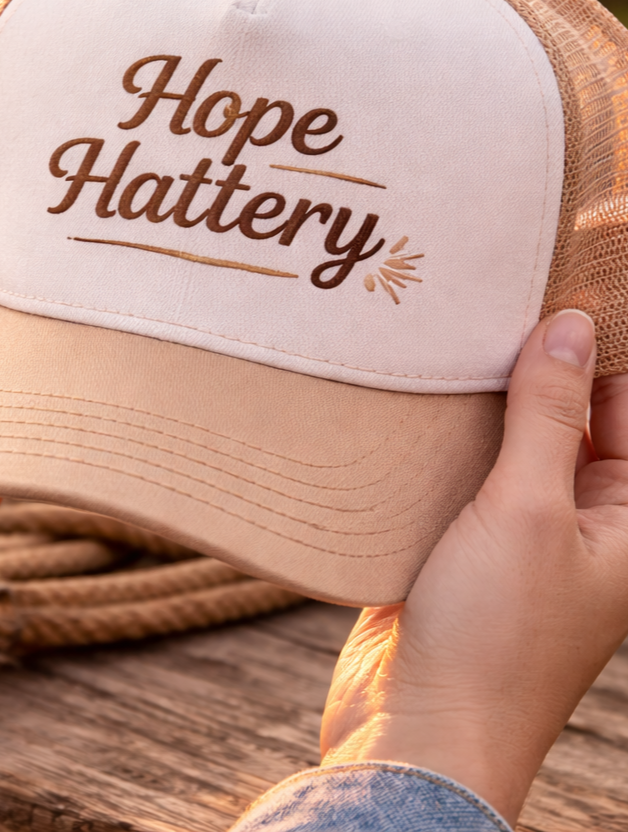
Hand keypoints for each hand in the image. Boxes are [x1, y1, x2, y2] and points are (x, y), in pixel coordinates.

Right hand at [321, 309, 627, 825]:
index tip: (561, 286)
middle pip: (570, 420)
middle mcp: (580, 524)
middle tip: (492, 301)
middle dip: (535, 367)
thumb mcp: (531, 509)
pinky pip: (463, 474)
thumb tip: (570, 326)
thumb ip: (552, 416)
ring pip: (509, 443)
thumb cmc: (494, 637)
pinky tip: (413, 400)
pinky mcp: (460, 545)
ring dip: (482, 401)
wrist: (416, 733)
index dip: (599, 349)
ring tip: (448, 338)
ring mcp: (517, 535)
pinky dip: (444, 440)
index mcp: (626, 520)